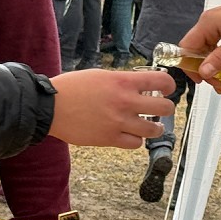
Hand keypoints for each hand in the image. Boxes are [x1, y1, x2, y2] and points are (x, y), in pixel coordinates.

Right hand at [48, 69, 175, 149]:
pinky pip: (135, 143)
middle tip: (162, 109)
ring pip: (153, 130)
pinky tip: (131, 135)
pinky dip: (136, 140)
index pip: (161, 81)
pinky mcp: (109, 139)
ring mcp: (119, 122)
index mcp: (123, 81)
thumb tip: (138, 87)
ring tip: (152, 126)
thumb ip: (121, 81)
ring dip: (155, 128)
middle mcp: (125, 101)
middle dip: (167, 108)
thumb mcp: (100, 75)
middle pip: (164, 107)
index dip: (169, 85)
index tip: (168, 89)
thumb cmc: (72, 88)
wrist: (51, 106)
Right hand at [176, 0, 220, 86]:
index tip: (203, 80)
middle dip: (202, 69)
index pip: (186, 47)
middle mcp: (207, 22)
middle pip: (194, 49)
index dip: (189, 65)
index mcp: (207, 23)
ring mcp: (215, 23)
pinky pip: (214, 44)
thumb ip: (220, 57)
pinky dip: (218, 57)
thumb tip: (203, 72)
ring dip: (211, 64)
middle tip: (218, 83)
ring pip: (204, 48)